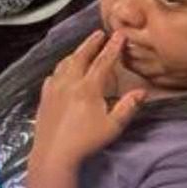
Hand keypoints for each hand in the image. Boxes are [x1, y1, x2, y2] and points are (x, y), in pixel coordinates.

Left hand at [31, 29, 147, 170]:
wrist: (53, 154)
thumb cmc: (85, 142)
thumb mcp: (112, 126)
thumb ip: (127, 107)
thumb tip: (142, 92)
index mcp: (87, 88)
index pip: (103, 62)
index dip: (112, 47)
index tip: (119, 35)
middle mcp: (69, 84)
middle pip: (80, 57)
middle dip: (91, 43)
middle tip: (99, 33)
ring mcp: (53, 89)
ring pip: (64, 64)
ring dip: (75, 53)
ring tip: (82, 49)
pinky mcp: (44, 98)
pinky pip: (52, 76)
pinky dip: (60, 69)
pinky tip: (61, 72)